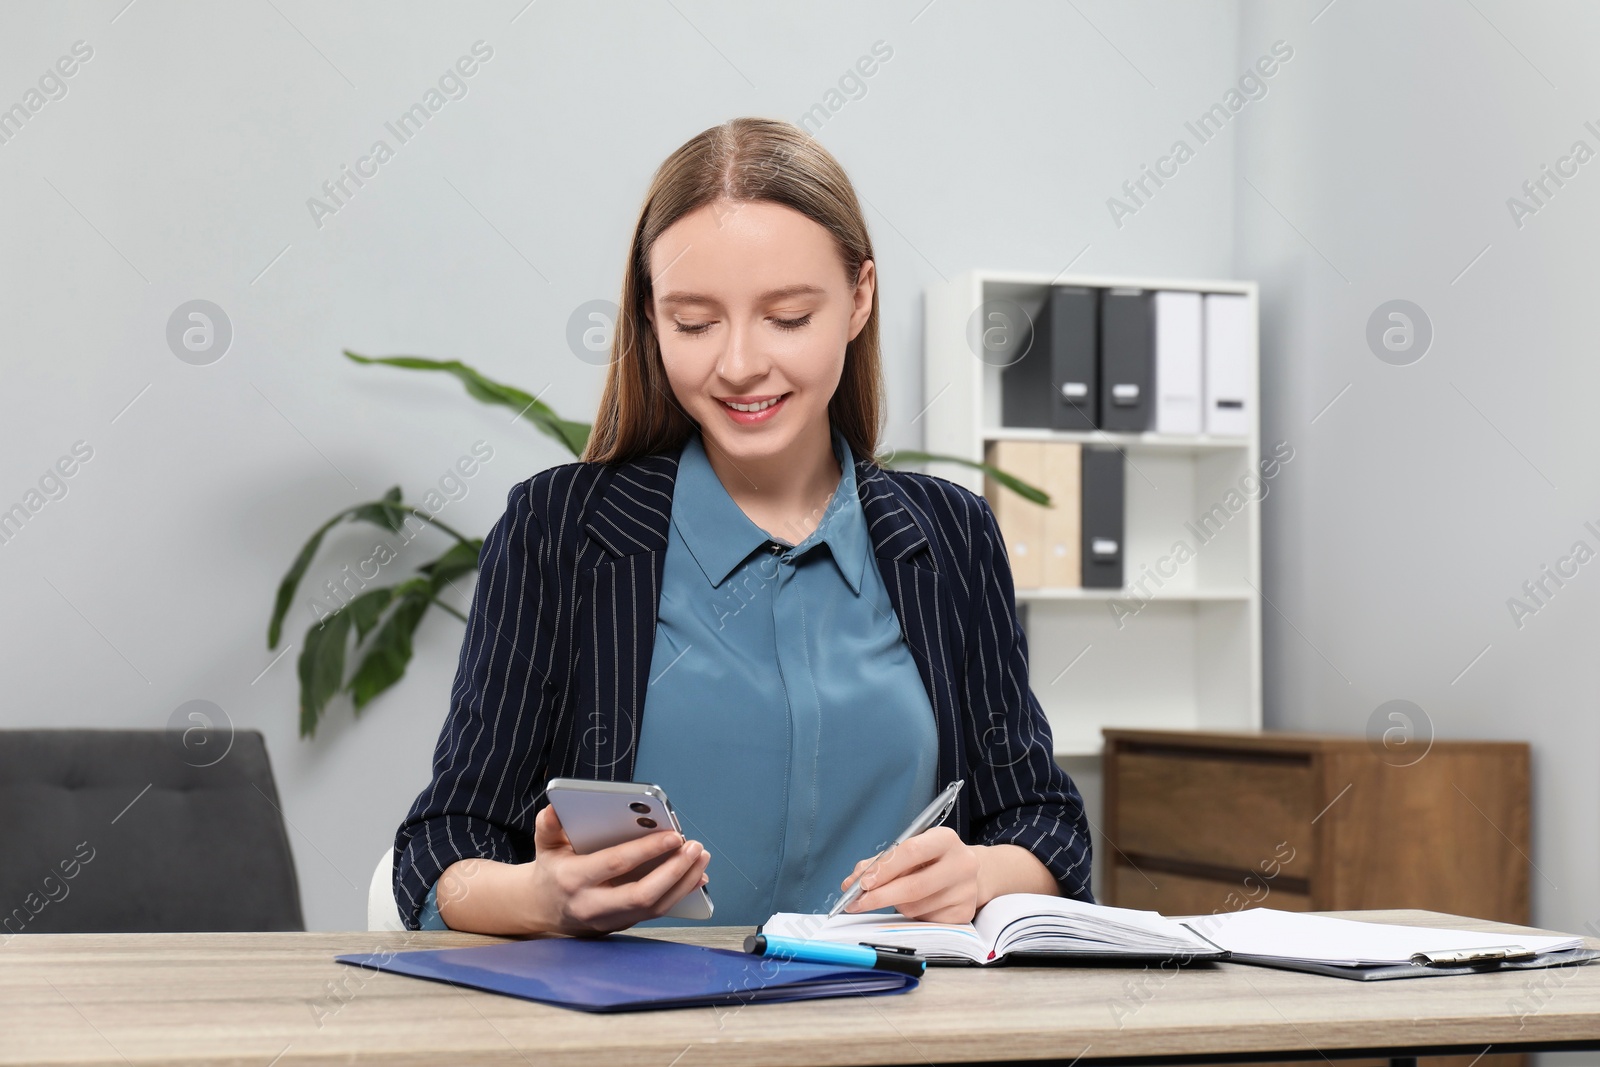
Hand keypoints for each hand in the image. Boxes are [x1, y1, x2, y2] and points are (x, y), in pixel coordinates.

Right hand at [522, 804, 710, 934]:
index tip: (674, 835)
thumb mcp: (545, 845)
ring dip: (684, 883)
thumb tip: (554, 808)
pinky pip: (657, 912)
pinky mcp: (624, 924)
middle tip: (695, 848)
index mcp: (574, 879)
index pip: (616, 864)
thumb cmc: (552, 870)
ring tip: (701, 857)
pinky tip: (696, 875)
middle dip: (674, 870)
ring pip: (655, 908)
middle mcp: (593, 905)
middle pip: (642, 894)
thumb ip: (548, 825)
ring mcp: (611, 920)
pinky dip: (680, 894)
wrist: (545, 908)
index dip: (647, 850)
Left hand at [840, 827, 980, 923]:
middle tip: (856, 903)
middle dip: (879, 896)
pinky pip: (925, 921)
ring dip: (896, 906)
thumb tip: (851, 883)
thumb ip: (880, 862)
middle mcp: (961, 863)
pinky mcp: (964, 913)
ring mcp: (966, 891)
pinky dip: (912, 916)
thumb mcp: (910, 850)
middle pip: (914, 886)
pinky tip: (916, 905)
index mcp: (946, 839)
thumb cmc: (931, 859)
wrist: (967, 873)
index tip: (861, 883)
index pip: (912, 851)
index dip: (884, 869)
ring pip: (916, 907)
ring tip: (896, 897)